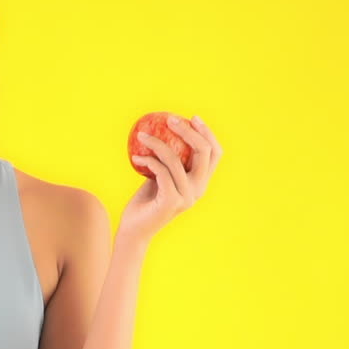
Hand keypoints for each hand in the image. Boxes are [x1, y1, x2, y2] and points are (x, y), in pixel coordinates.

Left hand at [118, 115, 222, 244]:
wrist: (134, 230)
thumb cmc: (145, 201)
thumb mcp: (160, 176)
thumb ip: (168, 160)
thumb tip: (164, 129)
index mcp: (201, 183)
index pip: (214, 153)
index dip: (207, 133)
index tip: (192, 118)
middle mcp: (199, 190)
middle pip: (203, 152)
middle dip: (188, 131)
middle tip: (169, 119)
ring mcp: (187, 196)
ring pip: (176, 159)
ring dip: (157, 143)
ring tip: (141, 135)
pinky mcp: (172, 201)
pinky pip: (161, 171)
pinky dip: (148, 160)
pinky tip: (135, 157)